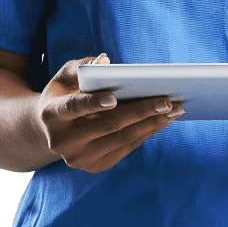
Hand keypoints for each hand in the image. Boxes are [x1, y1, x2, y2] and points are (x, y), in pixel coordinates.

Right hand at [38, 53, 183, 173]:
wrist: (52, 129)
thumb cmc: (65, 93)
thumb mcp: (67, 75)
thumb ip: (83, 65)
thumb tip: (105, 61)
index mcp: (52, 114)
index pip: (74, 108)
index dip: (93, 103)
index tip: (113, 97)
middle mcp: (62, 141)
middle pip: (107, 125)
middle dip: (140, 111)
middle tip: (168, 100)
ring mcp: (79, 157)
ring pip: (121, 139)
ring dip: (152, 123)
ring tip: (176, 109)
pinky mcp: (95, 166)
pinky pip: (126, 148)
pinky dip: (147, 132)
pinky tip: (164, 120)